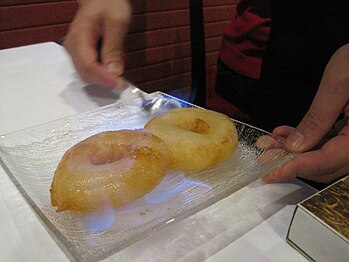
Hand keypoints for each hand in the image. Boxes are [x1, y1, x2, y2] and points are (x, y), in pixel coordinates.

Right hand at [64, 0, 130, 87]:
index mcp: (79, 36)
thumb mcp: (117, 22)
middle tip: (123, 79)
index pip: (88, 65)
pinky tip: (111, 64)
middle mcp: (73, 46)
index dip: (104, 78)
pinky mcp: (80, 55)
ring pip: (87, 75)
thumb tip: (114, 72)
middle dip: (104, 80)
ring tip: (117, 66)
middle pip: (86, 74)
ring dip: (103, 77)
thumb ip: (114, 48)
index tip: (119, 84)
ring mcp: (75, 51)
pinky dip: (101, 73)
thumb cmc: (108, 4)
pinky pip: (89, 70)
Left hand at [264, 44, 348, 183]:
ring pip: (326, 155)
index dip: (296, 169)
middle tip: (267, 156)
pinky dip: (308, 141)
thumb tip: (295, 145)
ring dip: (297, 152)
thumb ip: (318, 118)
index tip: (271, 174)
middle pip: (327, 164)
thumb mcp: (338, 84)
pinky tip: (288, 134)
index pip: (327, 161)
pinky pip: (331, 142)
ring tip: (273, 143)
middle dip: (293, 162)